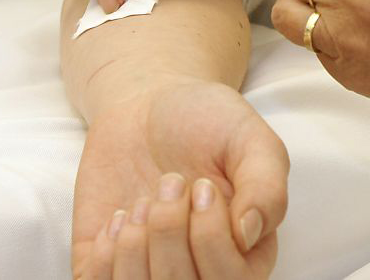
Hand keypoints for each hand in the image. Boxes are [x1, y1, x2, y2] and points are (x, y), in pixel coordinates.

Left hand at [71, 80, 286, 279]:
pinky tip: (119, 217)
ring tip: (143, 203)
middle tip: (170, 182)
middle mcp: (201, 272)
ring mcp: (152, 272)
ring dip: (135, 244)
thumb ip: (265, 184)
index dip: (210, 236)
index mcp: (246, 255)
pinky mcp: (109, 267)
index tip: (202, 185)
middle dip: (169, 230)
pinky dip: (104, 254)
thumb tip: (248, 234)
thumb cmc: (208, 122)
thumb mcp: (249, 138)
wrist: (149, 105)